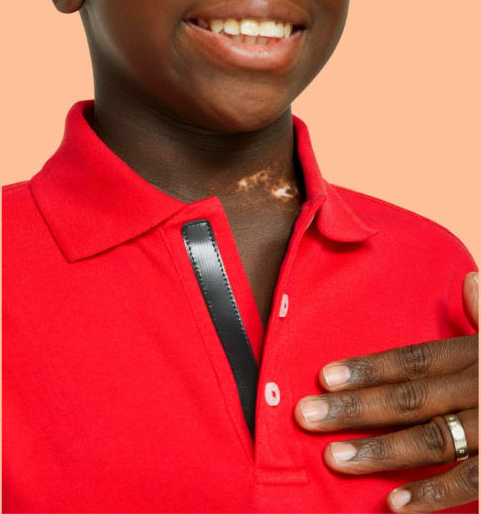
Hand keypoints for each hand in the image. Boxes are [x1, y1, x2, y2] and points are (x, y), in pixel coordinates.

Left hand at [295, 272, 478, 512]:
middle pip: (415, 398)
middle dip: (357, 409)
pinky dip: (436, 495)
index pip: (419, 359)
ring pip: (436, 441)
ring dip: (383, 453)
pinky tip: (394, 506)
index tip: (323, 377)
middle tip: (305, 417)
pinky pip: (475, 481)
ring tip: (335, 460)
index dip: (371, 368)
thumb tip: (470, 279)